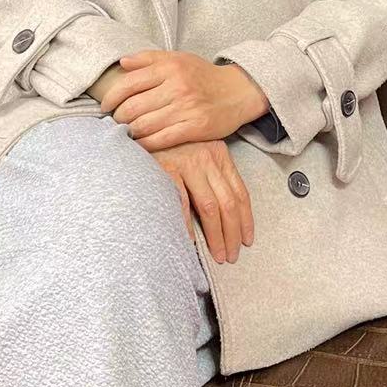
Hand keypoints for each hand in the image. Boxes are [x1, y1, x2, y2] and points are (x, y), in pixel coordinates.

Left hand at [98, 48, 267, 150]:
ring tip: (127, 132)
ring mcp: (186, 108)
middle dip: (118, 117)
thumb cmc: (203, 76)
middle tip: (116, 121)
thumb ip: (149, 58)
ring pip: (144, 125)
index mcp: (169, 67)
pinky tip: (141, 144)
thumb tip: (122, 62)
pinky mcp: (195, 128)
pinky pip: (161, 139)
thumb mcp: (178, 58)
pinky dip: (145, 144)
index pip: (128, 84)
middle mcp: (176, 87)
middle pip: (132, 107)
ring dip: (130, 132)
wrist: (238, 91)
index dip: (111, 98)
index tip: (106, 106)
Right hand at [149, 140, 253, 263]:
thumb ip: (210, 175)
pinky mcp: (166, 168)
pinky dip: (188, 226)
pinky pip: (182, 204)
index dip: (246, 220)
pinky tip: (191, 242)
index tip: (247, 240)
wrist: (139, 130)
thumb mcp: (197, 153)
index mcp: (219, 153)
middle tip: (232, 255)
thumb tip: (224, 213)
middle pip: (228, 203)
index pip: (240, 192)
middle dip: (233, 233)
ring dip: (216, 235)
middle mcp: (207, 156)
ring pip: (210, 207)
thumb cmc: (168, 146)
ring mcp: (187, 161)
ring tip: (218, 255)